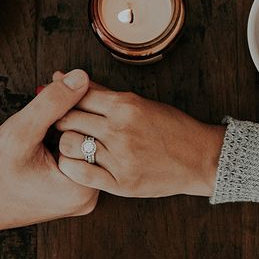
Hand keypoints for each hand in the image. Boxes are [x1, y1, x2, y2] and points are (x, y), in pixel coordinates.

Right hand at [0, 69, 98, 235]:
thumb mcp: (20, 132)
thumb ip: (53, 103)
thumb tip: (82, 77)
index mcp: (83, 187)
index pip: (94, 129)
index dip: (76, 100)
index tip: (57, 81)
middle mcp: (87, 194)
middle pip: (90, 135)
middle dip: (70, 107)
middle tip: (51, 85)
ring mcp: (78, 194)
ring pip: (80, 141)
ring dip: (64, 118)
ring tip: (43, 106)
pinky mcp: (68, 190)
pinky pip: (72, 152)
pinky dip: (59, 133)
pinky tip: (43, 124)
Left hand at [55, 75, 224, 197]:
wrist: (198, 158)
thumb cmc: (169, 126)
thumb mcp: (137, 102)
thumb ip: (99, 92)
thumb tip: (62, 76)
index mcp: (125, 105)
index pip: (77, 96)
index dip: (62, 99)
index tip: (59, 104)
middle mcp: (120, 129)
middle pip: (68, 119)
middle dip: (59, 120)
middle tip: (59, 124)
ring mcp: (120, 157)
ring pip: (69, 145)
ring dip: (64, 143)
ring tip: (70, 144)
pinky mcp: (121, 182)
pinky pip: (80, 173)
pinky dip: (71, 167)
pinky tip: (77, 163)